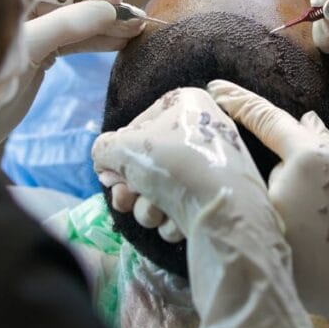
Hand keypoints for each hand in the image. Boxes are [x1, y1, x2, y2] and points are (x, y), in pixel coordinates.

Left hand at [26, 0, 142, 59]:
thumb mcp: (27, 48)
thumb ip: (65, 25)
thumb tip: (108, 9)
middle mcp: (20, 10)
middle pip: (69, 0)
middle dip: (103, 8)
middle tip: (136, 16)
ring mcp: (32, 31)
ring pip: (76, 21)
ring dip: (106, 25)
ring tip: (136, 29)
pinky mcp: (41, 52)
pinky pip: (75, 40)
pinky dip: (98, 40)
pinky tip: (119, 40)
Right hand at [92, 87, 317, 327]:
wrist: (225, 212)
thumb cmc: (174, 166)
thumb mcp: (123, 148)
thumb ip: (103, 148)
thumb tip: (104, 158)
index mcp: (189, 103)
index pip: (139, 123)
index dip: (120, 149)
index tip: (109, 169)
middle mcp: (205, 130)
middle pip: (149, 159)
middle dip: (130, 185)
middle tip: (123, 198)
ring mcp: (213, 167)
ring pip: (161, 187)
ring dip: (147, 205)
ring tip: (151, 212)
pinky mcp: (218, 199)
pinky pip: (182, 205)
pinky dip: (171, 217)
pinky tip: (174, 224)